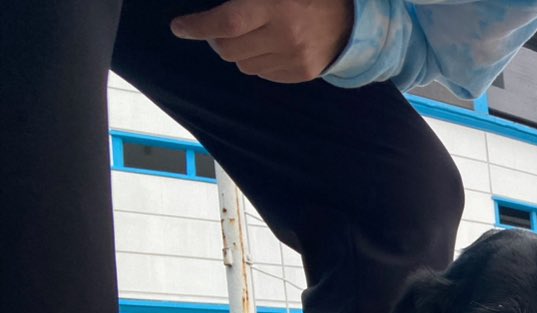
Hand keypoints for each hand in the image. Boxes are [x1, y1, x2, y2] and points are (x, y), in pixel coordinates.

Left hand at [171, 0, 353, 83]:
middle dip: (216, 39)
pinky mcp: (302, 72)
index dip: (198, 27)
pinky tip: (271, 47)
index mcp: (275, 6)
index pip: (226, 23)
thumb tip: (214, 16)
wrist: (349, 18)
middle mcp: (284, 35)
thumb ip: (244, 0)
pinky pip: (264, 74)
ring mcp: (294, 58)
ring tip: (253, 35)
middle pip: (228, 49)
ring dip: (239, 51)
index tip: (180, 27)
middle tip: (220, 28)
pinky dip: (259, 61)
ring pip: (243, 65)